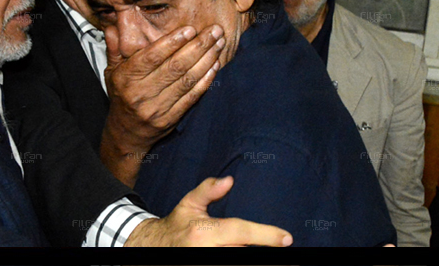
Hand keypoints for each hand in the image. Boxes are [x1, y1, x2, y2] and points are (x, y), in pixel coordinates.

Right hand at [100, 24, 226, 185]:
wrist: (126, 134)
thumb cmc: (121, 96)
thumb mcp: (112, 71)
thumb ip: (114, 47)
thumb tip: (113, 24)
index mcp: (126, 78)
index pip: (151, 57)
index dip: (172, 42)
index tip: (190, 29)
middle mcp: (141, 93)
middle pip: (174, 67)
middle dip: (198, 46)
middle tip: (214, 31)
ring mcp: (157, 108)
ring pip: (186, 80)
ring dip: (206, 60)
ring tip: (219, 44)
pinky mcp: (171, 119)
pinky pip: (191, 97)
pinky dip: (205, 81)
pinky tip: (215, 66)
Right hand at [125, 176, 292, 246]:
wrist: (153, 247)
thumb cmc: (176, 225)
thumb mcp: (190, 203)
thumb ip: (209, 189)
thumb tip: (229, 180)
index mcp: (204, 231)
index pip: (241, 231)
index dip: (266, 235)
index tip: (286, 238)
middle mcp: (206, 250)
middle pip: (244, 249)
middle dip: (256, 245)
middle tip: (272, 241)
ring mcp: (204, 262)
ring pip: (239, 259)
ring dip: (247, 252)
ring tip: (256, 247)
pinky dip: (239, 259)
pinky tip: (241, 251)